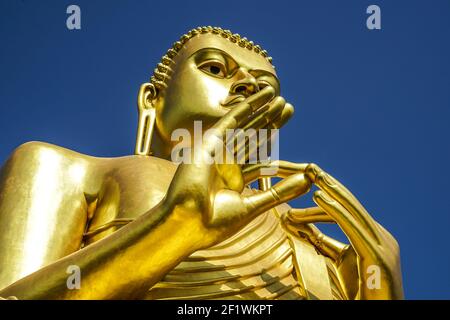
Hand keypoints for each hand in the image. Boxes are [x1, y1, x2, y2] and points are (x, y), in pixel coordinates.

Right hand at [163, 87, 310, 249]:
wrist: (187, 223)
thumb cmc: (214, 222)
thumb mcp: (253, 206)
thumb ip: (279, 193)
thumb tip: (307, 182)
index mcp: (234, 181)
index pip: (258, 156)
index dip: (272, 142)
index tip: (286, 138)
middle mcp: (226, 164)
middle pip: (254, 138)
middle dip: (271, 122)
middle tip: (288, 107)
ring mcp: (218, 153)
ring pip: (245, 127)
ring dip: (262, 112)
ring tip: (279, 98)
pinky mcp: (210, 143)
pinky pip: (230, 120)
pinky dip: (246, 108)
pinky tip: (261, 97)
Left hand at [281, 163, 403, 299]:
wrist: (382, 312)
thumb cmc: (362, 293)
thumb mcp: (341, 262)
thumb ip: (325, 245)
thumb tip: (303, 229)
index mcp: (373, 236)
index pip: (346, 211)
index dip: (327, 195)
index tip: (308, 181)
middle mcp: (380, 235)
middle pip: (350, 204)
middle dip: (329, 184)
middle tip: (310, 168)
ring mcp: (382, 244)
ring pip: (352, 210)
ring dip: (330, 189)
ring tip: (313, 174)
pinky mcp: (378, 255)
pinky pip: (352, 227)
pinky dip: (334, 210)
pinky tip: (318, 197)